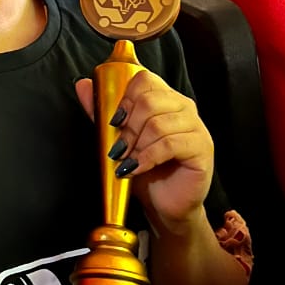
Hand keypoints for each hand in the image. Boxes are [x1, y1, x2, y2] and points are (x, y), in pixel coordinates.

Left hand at [75, 71, 212, 230]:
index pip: (145, 80)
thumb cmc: (146, 170)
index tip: (114, 122)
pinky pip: (170, 145)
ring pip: (158, 124)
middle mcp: (184, 107)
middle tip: (118, 150)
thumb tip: (82, 85)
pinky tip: (138, 168)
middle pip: (150, 101)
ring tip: (128, 162)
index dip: (125, 99)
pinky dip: (147, 158)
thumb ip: (102, 111)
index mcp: (165, 98)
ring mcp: (196, 126)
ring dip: (136, 146)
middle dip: (128, 129)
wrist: (165, 205)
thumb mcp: (120, 138)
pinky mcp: (202, 148)